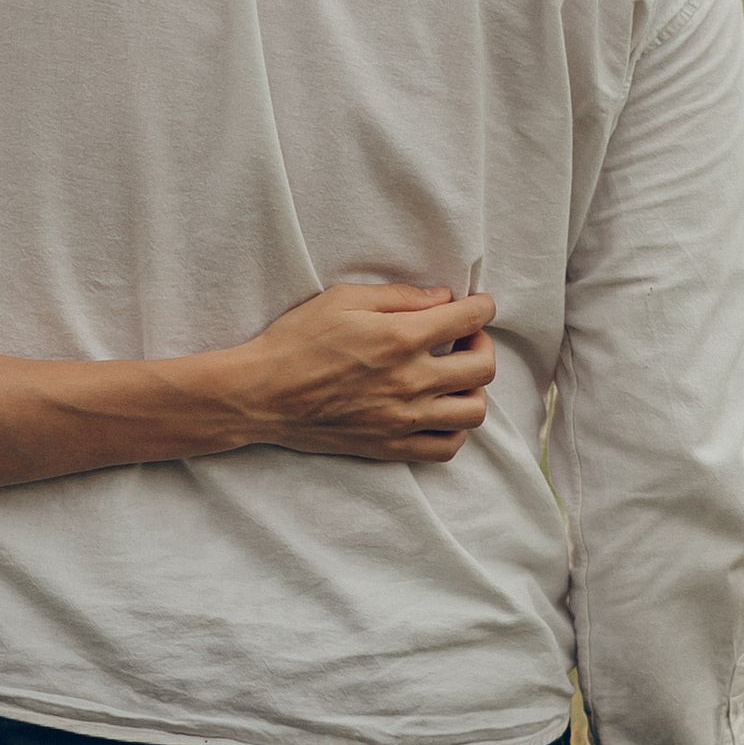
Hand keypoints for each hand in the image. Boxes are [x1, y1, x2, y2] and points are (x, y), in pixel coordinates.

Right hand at [226, 282, 495, 463]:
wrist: (260, 395)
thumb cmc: (296, 341)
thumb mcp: (342, 299)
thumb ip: (398, 297)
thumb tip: (442, 298)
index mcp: (401, 338)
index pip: (470, 319)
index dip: (482, 307)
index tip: (476, 305)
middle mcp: (411, 381)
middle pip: (483, 367)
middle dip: (482, 344)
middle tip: (463, 338)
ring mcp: (403, 419)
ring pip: (474, 412)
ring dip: (473, 390)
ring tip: (453, 378)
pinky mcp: (390, 446)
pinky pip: (446, 447)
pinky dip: (454, 430)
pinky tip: (438, 412)